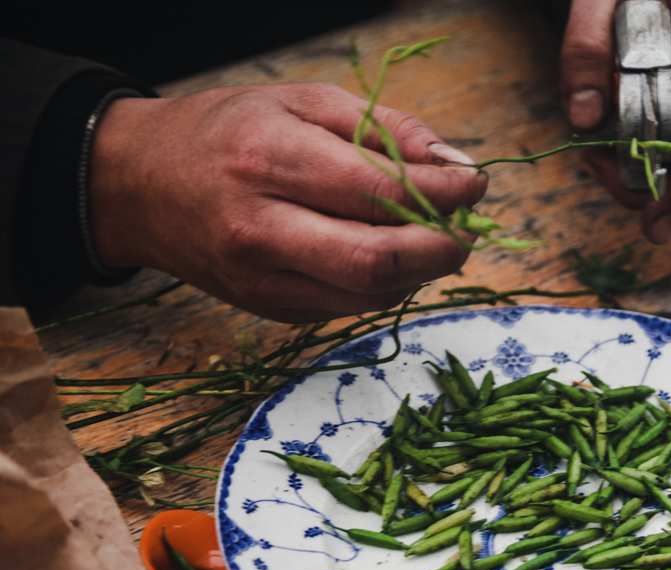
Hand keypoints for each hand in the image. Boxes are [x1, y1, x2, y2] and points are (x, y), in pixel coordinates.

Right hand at [90, 83, 487, 321]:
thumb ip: (384, 128)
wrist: (138, 185)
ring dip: (419, 271)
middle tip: (465, 230)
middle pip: (377, 260)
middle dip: (442, 248)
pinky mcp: (268, 309)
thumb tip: (453, 162)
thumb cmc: (229, 131)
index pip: (381, 192)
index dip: (445, 193)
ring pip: (370, 293)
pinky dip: (384, 284)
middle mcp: (261, 227)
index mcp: (270, 160)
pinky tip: (388, 256)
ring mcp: (261, 279)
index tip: (475, 183)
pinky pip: (348, 306)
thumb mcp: (303, 100)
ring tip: (431, 238)